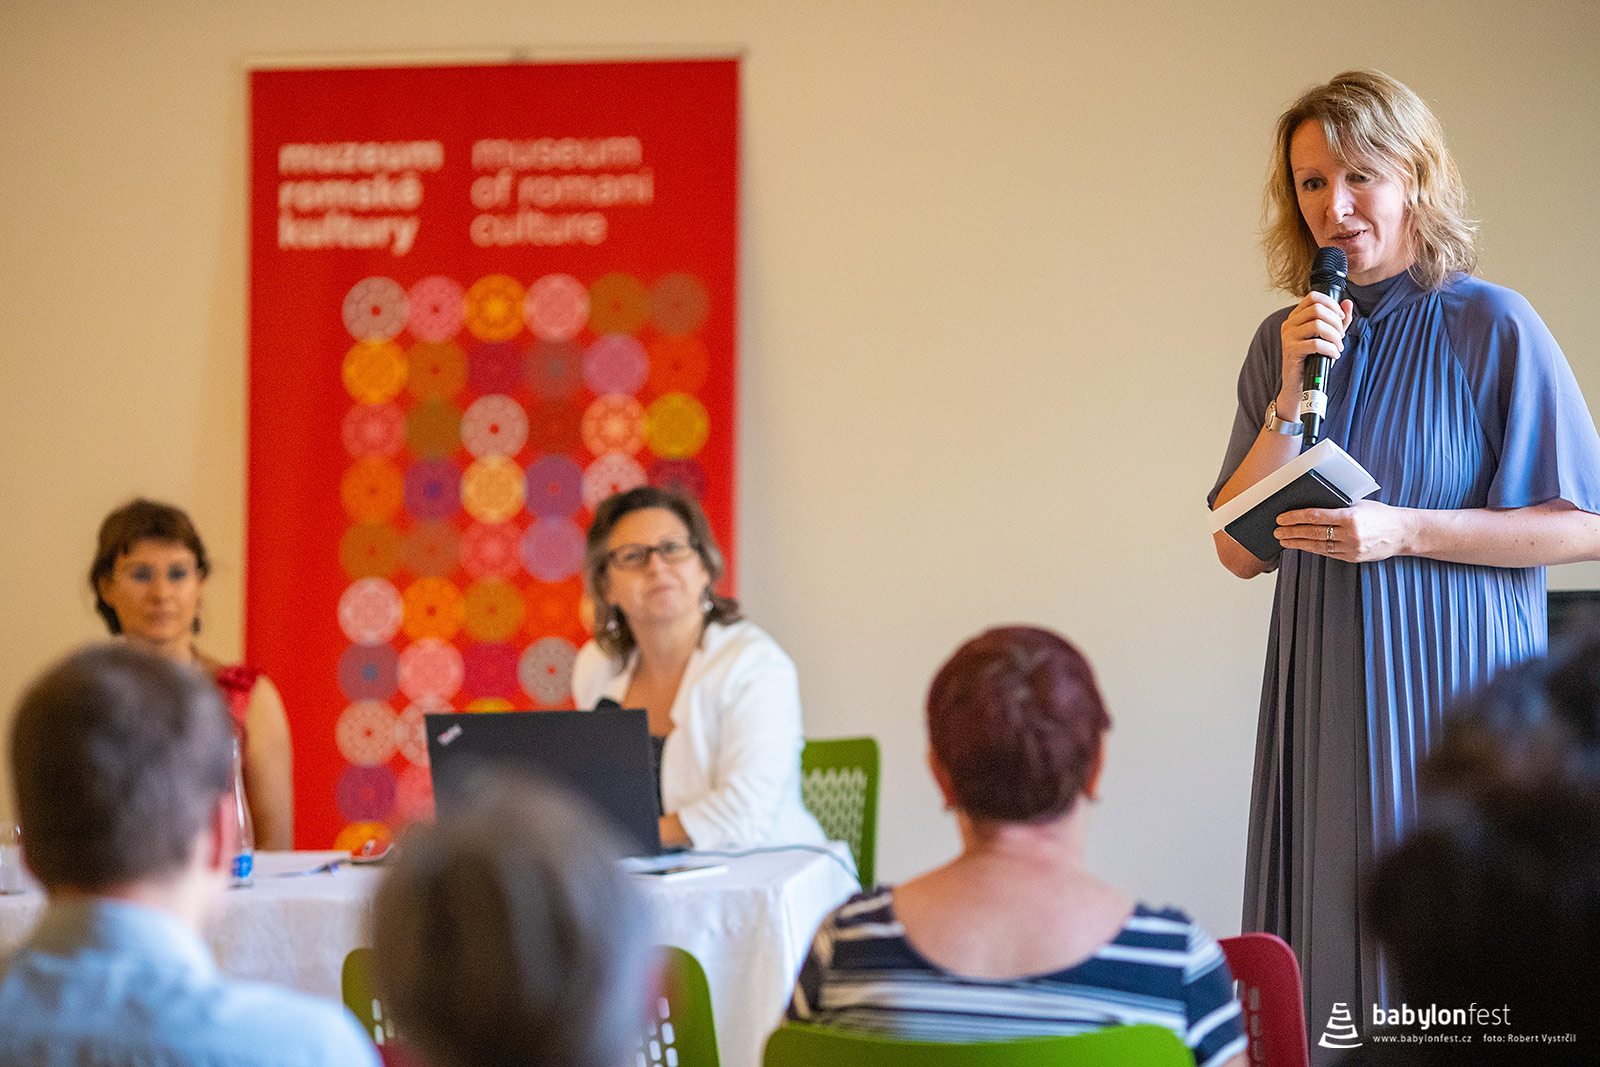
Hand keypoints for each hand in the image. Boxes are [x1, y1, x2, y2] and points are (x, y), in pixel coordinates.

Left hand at [1276, 500, 1411, 562]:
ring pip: (1318, 546)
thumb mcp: (1359, 504)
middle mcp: (1350, 534)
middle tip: (1277, 531)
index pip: (1315, 516)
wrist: (1403, 532)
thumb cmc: (1380, 514)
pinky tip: (1302, 545)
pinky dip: (1313, 549)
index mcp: (1350, 517)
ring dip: (1298, 543)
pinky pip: (1328, 553)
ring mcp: (1351, 548)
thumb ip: (1337, 506)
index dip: (1295, 518)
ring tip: (1284, 540)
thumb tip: (1311, 506)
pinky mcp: (1352, 558)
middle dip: (1292, 532)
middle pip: (1313, 533)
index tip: (1281, 518)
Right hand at [1277, 291, 1353, 416]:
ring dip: (1334, 336)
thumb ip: (1338, 320)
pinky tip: (1333, 355)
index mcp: (1296, 318)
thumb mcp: (1329, 337)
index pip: (1313, 297)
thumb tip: (1348, 303)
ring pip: (1317, 324)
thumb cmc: (1313, 361)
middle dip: (1335, 322)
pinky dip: (1329, 348)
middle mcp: (1289, 324)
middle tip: (1340, 336)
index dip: (1331, 304)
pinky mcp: (1290, 350)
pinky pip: (1315, 343)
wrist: (1300, 384)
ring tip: (1337, 347)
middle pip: (1317, 309)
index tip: (1341, 317)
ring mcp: (1288, 337)